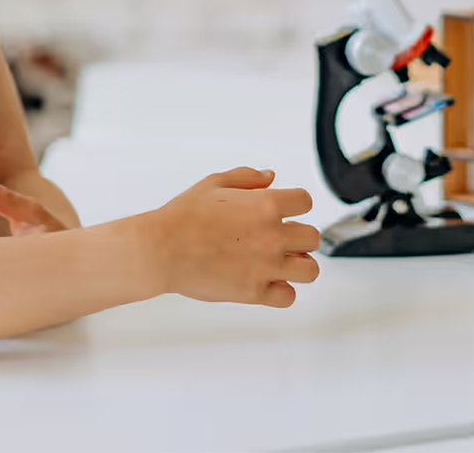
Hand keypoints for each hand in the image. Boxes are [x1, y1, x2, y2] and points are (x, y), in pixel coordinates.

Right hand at [145, 167, 320, 308]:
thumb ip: (246, 178)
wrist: (161, 249)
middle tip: (279, 240)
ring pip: (310, 270)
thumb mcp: (212, 184)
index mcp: (265, 205)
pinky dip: (280, 291)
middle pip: (312, 237)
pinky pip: (288, 296)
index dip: (295, 206)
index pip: (305, 202)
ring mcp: (266, 266)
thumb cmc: (182, 217)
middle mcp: (272, 235)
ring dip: (298, 265)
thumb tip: (270, 177)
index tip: (285, 212)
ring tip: (279, 263)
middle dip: (298, 237)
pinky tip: (265, 282)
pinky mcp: (255, 292)